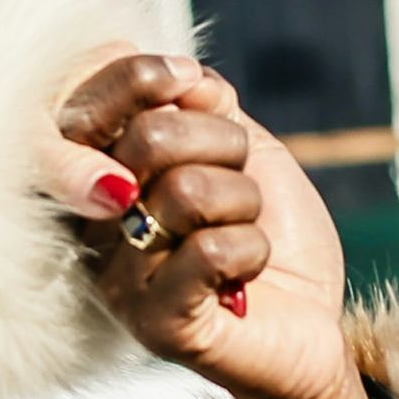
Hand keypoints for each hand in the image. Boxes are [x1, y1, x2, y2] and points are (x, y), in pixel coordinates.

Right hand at [49, 49, 370, 398]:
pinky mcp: (153, 321)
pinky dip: (252, 251)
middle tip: (240, 182)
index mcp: (101, 170)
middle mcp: (92, 221)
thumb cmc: (269, 231)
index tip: (189, 82)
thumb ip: (205, 105)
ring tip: (244, 234)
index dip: (139, 77)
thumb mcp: (245, 149)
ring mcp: (117, 274)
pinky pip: (209, 251)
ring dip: (245, 205)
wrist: (310, 322)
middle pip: (148, 137)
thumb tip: (183, 76)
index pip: (87, 101)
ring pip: (186, 191)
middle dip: (224, 145)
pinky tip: (245, 276)